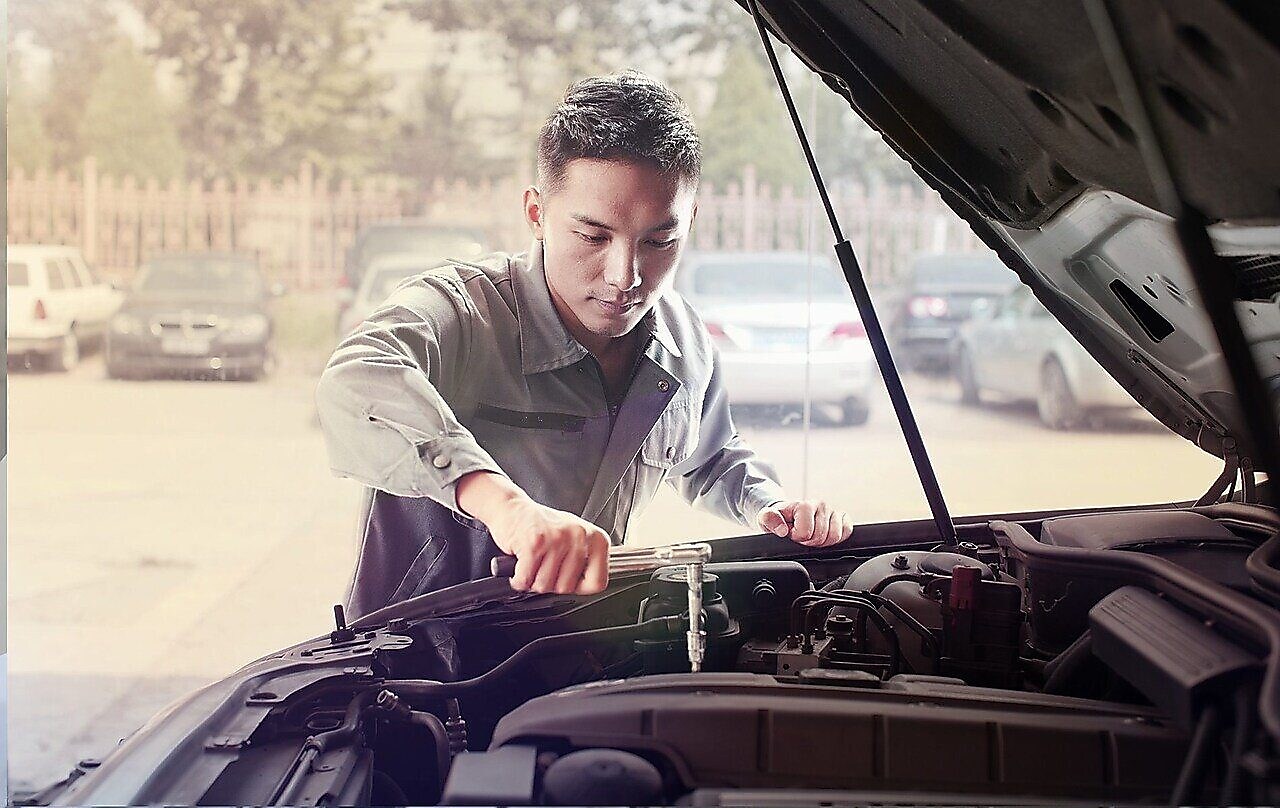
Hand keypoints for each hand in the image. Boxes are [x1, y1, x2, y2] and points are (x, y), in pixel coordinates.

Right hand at [486, 504, 609, 595]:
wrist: (511, 507)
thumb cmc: (542, 525)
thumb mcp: (574, 540)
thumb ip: (586, 562)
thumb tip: (589, 586)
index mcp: (596, 538)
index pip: (597, 583)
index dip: (577, 588)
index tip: (567, 578)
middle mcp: (580, 536)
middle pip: (566, 588)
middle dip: (550, 584)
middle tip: (543, 566)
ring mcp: (558, 539)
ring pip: (544, 585)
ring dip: (532, 580)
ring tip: (532, 562)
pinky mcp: (534, 543)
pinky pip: (526, 580)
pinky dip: (518, 579)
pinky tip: (520, 566)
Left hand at [757, 500, 852, 546]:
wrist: (786, 514)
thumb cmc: (779, 517)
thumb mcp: (766, 518)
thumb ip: (770, 520)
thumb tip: (782, 529)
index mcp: (804, 505)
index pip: (807, 532)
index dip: (798, 538)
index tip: (792, 534)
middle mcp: (820, 505)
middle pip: (822, 536)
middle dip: (810, 542)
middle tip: (801, 537)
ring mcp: (832, 511)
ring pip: (835, 536)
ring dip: (823, 542)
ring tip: (812, 536)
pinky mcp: (842, 516)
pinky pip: (847, 531)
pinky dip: (837, 538)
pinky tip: (824, 536)